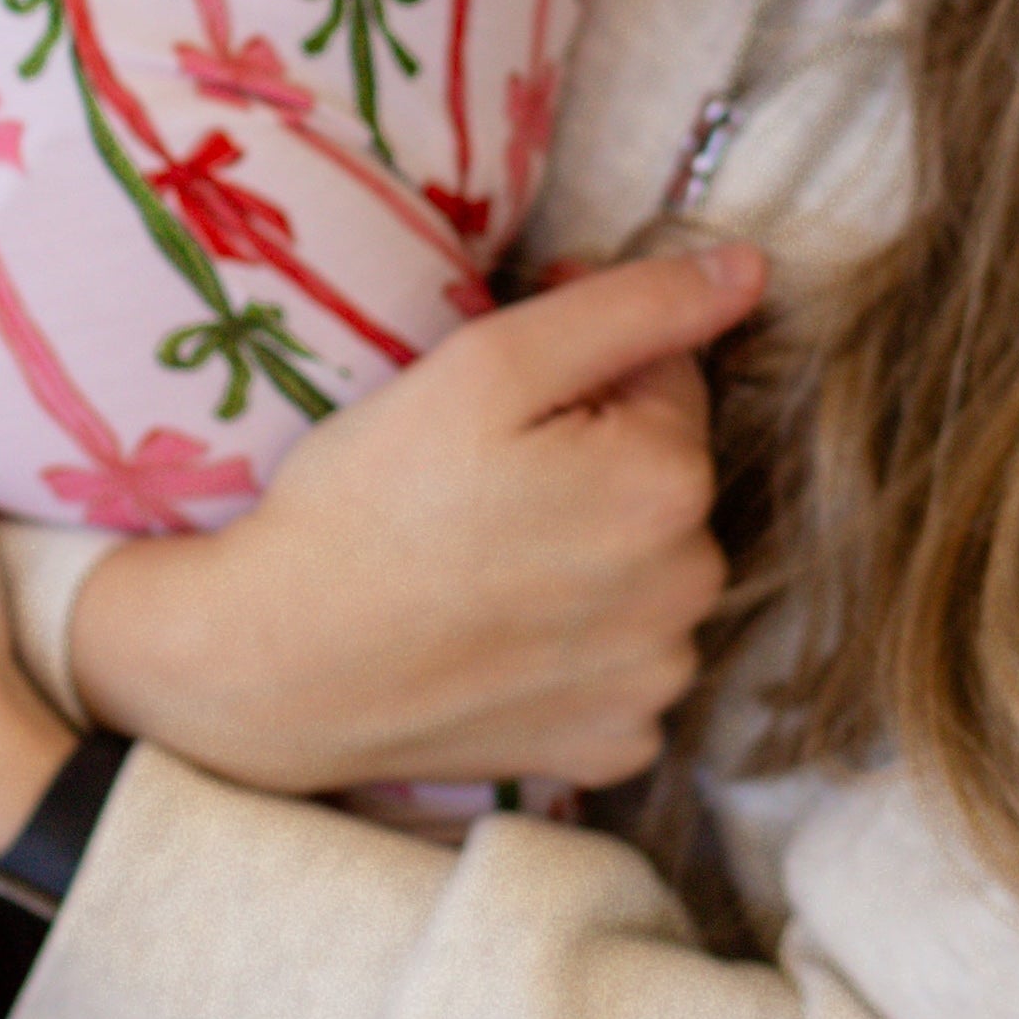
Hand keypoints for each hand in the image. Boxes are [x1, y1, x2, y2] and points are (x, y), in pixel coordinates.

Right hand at [66, 242, 758, 795]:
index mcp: (669, 485)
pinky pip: (623, 661)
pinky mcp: (611, 746)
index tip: (504, 377)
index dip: (586, 359)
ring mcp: (652, 682)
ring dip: (593, 543)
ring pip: (649, 568)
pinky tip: (500, 625)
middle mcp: (688, 593)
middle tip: (482, 466)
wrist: (269, 664)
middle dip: (596, 451)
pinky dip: (579, 637)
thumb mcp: (488, 365)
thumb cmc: (366, 501)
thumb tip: (749, 272)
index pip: (667, 376)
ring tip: (483, 546)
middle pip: (663, 475)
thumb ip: (632, 307)